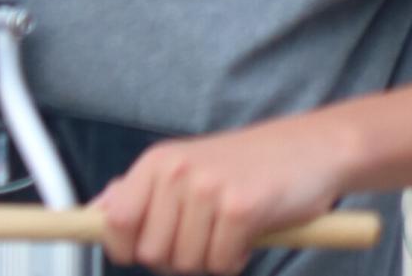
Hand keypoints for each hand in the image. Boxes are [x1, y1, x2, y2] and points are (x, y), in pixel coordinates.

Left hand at [96, 118, 346, 274]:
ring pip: (185, 265)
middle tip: (210, 229)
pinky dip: (238, 258)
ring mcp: (208, 188)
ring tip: (232, 226)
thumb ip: (142, 191)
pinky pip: (220, 266)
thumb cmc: (253, 164)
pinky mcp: (239, 208)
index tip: (156, 241)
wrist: (317, 147)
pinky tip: (252, 229)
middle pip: (151, 256)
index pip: (112, 225)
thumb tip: (95, 210)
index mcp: (159, 161)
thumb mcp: (190, 167)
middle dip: (181, 256)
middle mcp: (178, 170)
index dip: (131, 247)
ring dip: (211, 258)